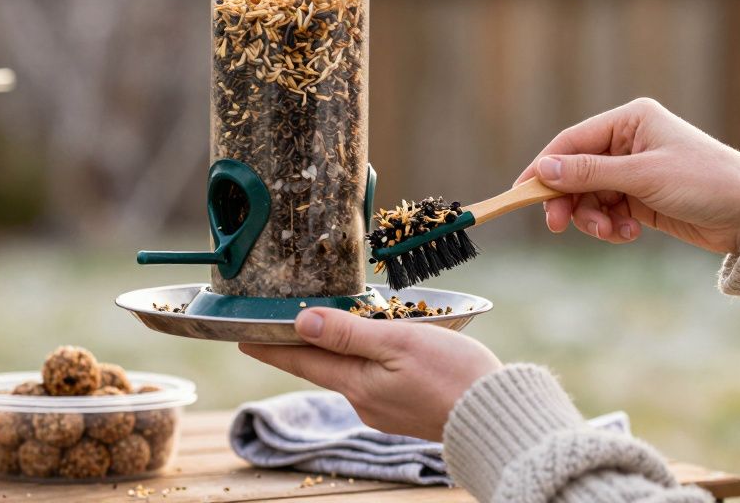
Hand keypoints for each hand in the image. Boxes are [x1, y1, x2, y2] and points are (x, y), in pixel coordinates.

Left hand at [240, 308, 500, 440]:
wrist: (497, 417)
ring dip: (336, 351)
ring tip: (326, 327)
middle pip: (322, 366)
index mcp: (357, 383)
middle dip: (300, 346)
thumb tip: (301, 321)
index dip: (271, 346)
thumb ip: (349, 332)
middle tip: (277, 326)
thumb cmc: (454, 376)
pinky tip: (377, 349)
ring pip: (350, 372)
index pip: (302, 360)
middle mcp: (364, 401)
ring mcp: (385, 409)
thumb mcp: (399, 342)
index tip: (242, 337)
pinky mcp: (406, 411)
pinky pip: (374, 381)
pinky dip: (366, 361)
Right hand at [516, 98, 739, 253]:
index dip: (544, 167)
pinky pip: (608, 212)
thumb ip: (591, 173)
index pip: (572, 141)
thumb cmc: (707, 182)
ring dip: (593, 218)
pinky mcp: (641, 197)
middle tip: (560, 225)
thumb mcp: (644, 176)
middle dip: (569, 200)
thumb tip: (543, 169)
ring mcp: (634, 171)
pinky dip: (611, 226)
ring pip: (589, 196)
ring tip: (612, 232)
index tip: (523, 193)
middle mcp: (629, 141)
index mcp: (630, 120)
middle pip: (576, 171)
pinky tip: (630, 233)